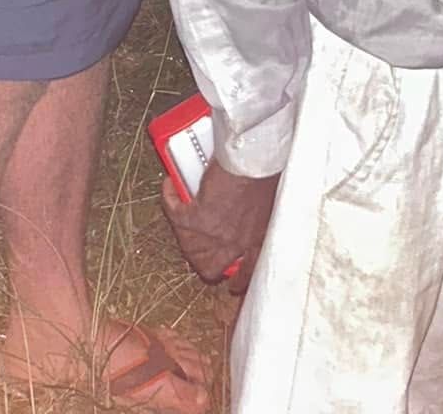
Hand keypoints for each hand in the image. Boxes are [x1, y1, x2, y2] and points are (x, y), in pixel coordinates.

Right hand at [161, 160, 278, 295]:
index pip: (248, 271)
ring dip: (182, 230)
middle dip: (201, 261)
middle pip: (211, 267)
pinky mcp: (197, 217)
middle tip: (195, 246)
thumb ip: (263, 212)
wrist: (254, 157)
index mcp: (259, 238)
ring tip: (180, 210)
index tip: (233, 284)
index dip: (238, 279)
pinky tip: (171, 187)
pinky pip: (175, 213)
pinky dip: (170, 199)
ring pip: (189, 247)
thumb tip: (252, 208)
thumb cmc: (267, 169)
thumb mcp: (272, 198)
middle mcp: (238, 243)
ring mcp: (216, 233)